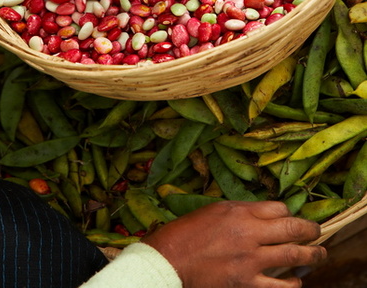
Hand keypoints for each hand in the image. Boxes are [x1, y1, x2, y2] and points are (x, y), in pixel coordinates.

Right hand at [142, 200, 325, 287]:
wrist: (170, 261)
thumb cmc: (188, 233)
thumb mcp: (215, 210)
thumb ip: (242, 211)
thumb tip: (263, 214)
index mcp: (240, 212)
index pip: (279, 208)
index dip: (289, 212)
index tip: (291, 217)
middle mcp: (249, 233)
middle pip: (292, 228)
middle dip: (310, 230)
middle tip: (317, 232)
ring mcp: (250, 260)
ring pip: (293, 255)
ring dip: (312, 255)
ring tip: (319, 255)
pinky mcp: (246, 284)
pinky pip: (279, 286)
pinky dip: (292, 283)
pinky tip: (296, 281)